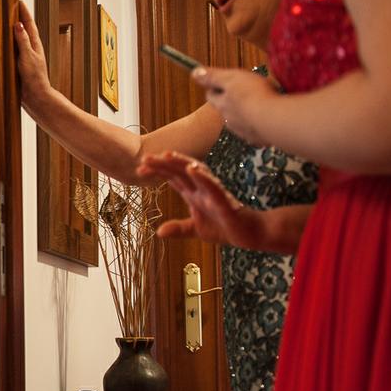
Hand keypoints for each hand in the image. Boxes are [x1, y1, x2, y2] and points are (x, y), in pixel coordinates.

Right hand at [13, 0, 53, 109]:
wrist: (36, 97)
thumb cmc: (34, 78)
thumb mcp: (28, 57)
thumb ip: (23, 41)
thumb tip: (18, 25)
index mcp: (34, 45)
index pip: (29, 24)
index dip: (24, 12)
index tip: (18, 1)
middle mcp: (30, 49)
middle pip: (24, 29)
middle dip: (18, 18)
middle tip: (11, 8)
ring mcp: (25, 57)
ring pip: (18, 40)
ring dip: (12, 31)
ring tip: (5, 22)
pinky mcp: (20, 66)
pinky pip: (13, 50)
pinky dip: (8, 44)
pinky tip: (3, 45)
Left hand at [136, 151, 264, 248]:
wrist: (251, 235)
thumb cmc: (226, 228)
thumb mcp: (196, 230)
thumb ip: (179, 228)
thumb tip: (158, 232)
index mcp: (194, 194)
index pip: (173, 178)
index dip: (158, 172)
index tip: (139, 169)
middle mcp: (202, 189)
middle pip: (181, 172)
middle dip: (163, 164)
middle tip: (145, 159)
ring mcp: (214, 193)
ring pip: (197, 173)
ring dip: (182, 163)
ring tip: (168, 155)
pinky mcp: (226, 201)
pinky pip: (214, 187)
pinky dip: (204, 178)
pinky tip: (193, 170)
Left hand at [191, 66, 279, 144]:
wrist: (274, 120)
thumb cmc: (254, 96)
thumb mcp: (231, 78)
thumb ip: (213, 76)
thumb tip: (195, 73)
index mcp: (222, 105)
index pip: (211, 95)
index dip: (214, 88)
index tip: (217, 83)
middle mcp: (230, 120)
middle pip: (225, 109)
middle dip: (230, 101)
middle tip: (240, 92)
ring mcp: (244, 131)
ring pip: (240, 121)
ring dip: (245, 113)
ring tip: (257, 105)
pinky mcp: (259, 138)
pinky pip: (256, 131)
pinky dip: (259, 124)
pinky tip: (268, 118)